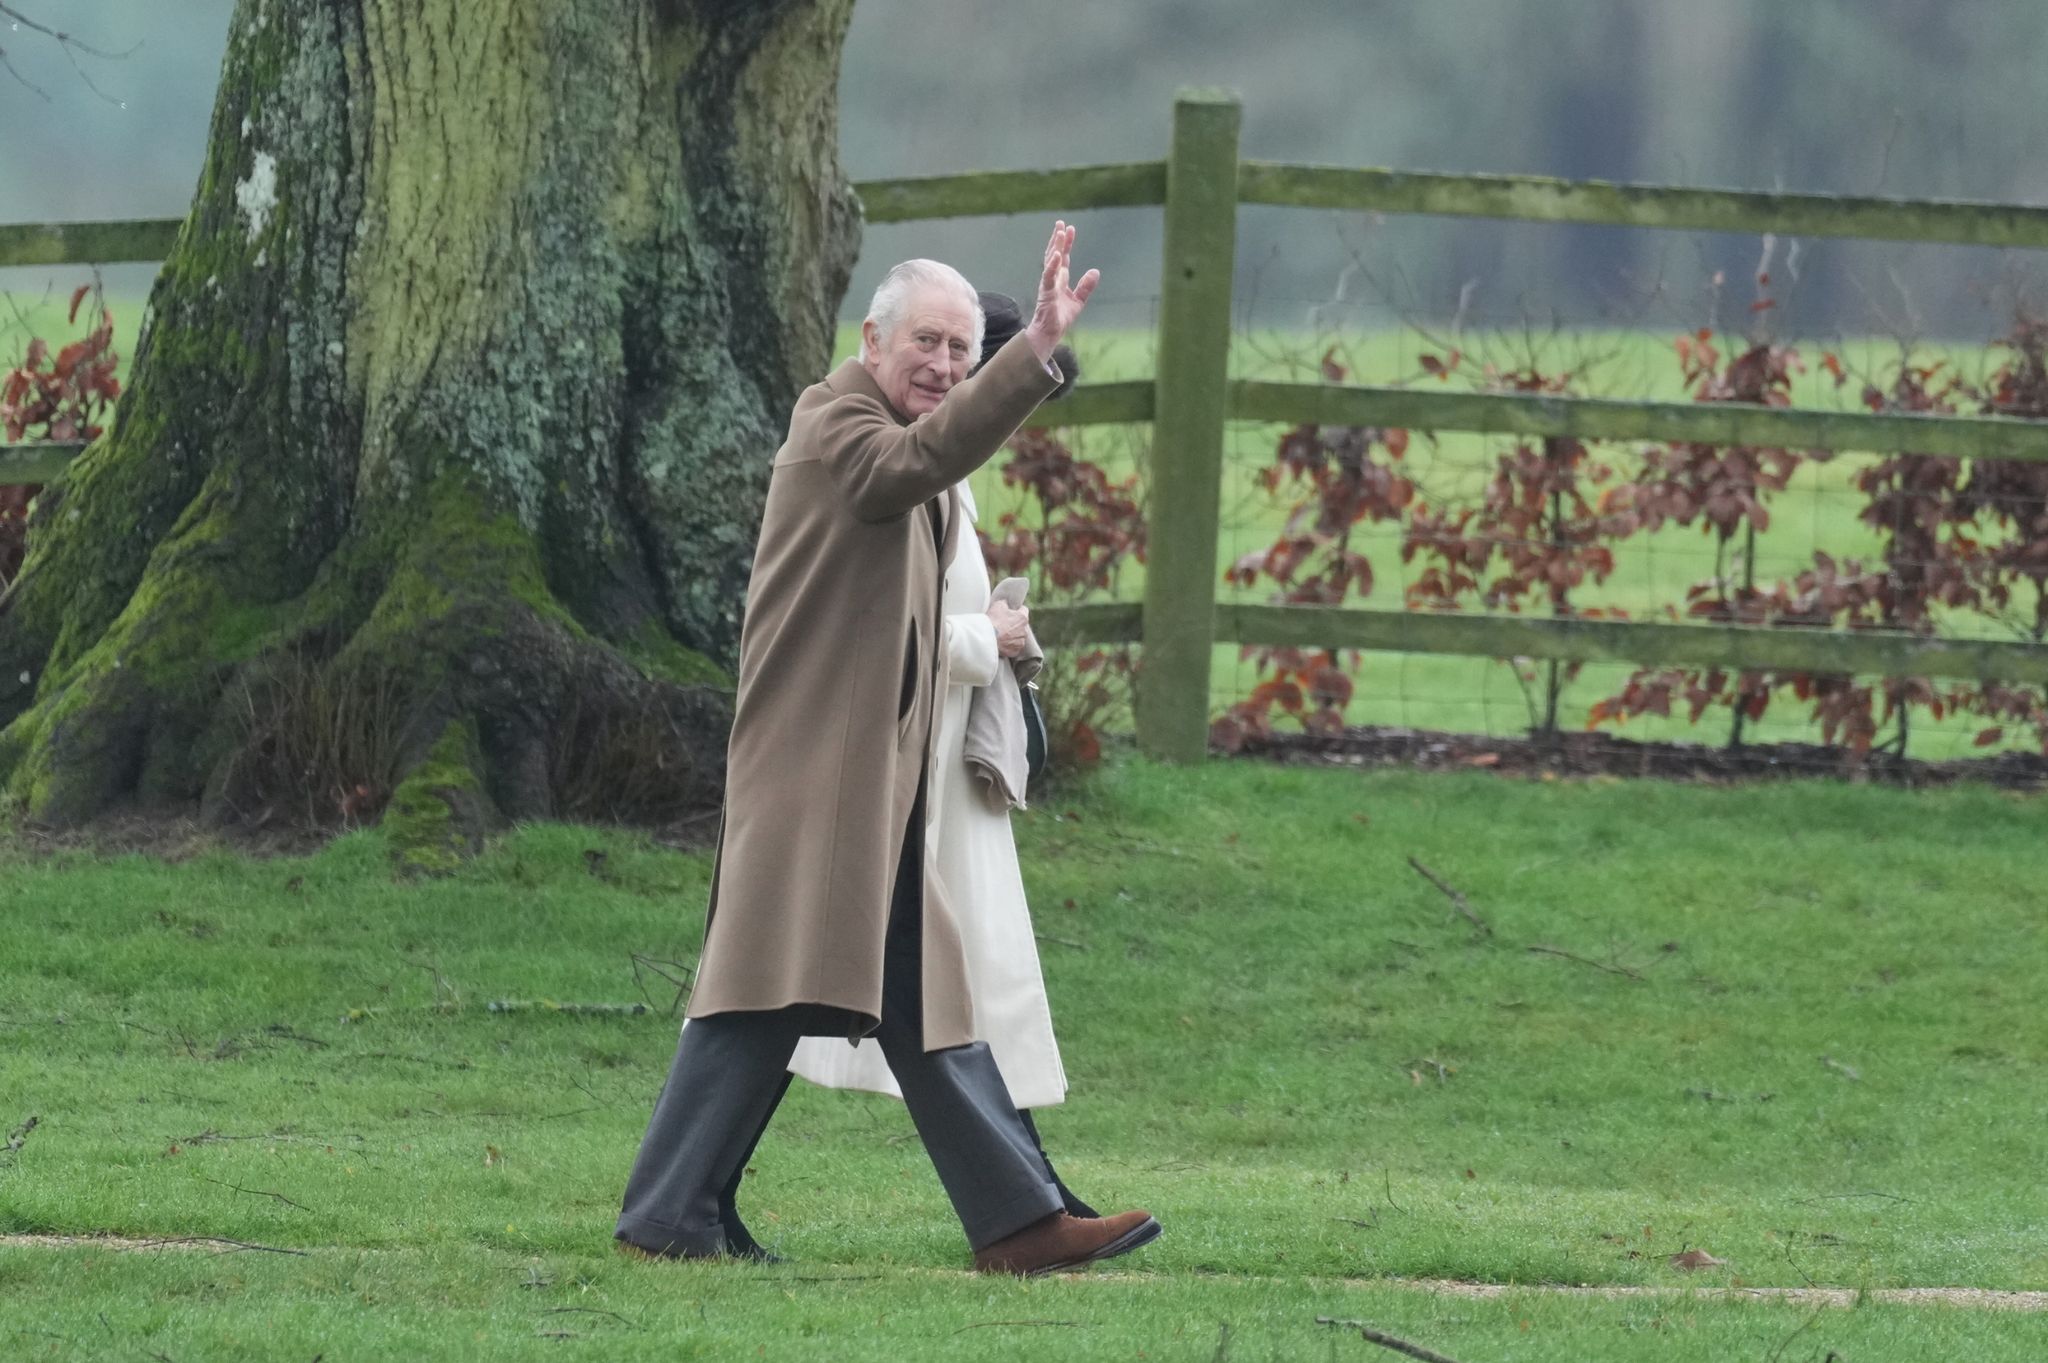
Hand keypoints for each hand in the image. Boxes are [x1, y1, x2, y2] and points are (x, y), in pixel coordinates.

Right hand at [987, 599, 1031, 658]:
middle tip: (1003, 624)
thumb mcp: (998, 605)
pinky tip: (1001, 642)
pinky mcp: (1015, 651)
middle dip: (1014, 624)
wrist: (987, 637)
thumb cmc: (993, 620)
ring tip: (1001, 635)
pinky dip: (1009, 645)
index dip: (1017, 609)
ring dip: (1012, 635)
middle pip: (1021, 625)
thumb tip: (1006, 603)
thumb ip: (1005, 603)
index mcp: (1022, 617)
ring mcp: (1020, 642)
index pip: (1024, 610)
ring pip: (1018, 636)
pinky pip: (1014, 647)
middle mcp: (1025, 630)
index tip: (1011, 611)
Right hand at [1021, 220, 1099, 362]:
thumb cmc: (1060, 318)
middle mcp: (1053, 278)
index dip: (1067, 243)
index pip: (1063, 257)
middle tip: (1061, 223)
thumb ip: (1086, 286)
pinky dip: (1052, 265)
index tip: (1070, 228)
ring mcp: (1048, 284)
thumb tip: (1096, 271)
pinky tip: (1056, 255)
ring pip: (1050, 261)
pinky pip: (1048, 276)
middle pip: (1055, 254)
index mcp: (1060, 279)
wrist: (1049, 333)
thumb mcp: (1078, 300)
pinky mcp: (1046, 292)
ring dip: (1055, 247)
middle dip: (1059, 239)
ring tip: (1059, 233)